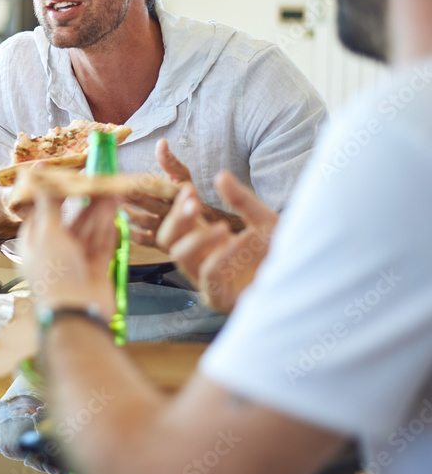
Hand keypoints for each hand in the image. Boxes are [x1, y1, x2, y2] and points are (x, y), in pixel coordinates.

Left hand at [19, 190, 118, 314]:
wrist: (77, 314)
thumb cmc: (54, 275)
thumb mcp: (47, 233)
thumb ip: (48, 205)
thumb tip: (40, 178)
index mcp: (34, 243)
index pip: (41, 212)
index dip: (50, 192)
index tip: (60, 173)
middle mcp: (54, 251)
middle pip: (69, 219)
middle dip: (82, 200)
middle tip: (96, 179)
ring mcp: (76, 260)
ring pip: (88, 229)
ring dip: (98, 209)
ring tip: (110, 188)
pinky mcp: (95, 268)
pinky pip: (102, 242)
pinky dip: (107, 225)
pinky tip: (113, 208)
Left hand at [120, 139, 190, 245]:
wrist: (200, 226)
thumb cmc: (184, 195)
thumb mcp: (182, 175)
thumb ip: (169, 161)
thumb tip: (161, 142)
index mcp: (180, 193)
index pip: (160, 187)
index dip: (142, 183)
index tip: (125, 179)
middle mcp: (175, 212)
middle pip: (150, 203)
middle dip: (131, 197)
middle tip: (112, 190)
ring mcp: (168, 230)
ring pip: (144, 221)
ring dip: (126, 213)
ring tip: (108, 205)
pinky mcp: (161, 244)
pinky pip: (143, 240)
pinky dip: (128, 234)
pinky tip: (114, 226)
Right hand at [156, 172, 275, 312]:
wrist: (305, 281)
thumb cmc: (282, 254)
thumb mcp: (264, 220)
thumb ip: (242, 200)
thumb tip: (221, 175)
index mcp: (207, 242)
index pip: (178, 223)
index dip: (178, 205)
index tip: (189, 189)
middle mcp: (202, 259)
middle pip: (168, 239)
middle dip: (176, 219)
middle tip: (193, 204)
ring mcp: (207, 280)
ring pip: (180, 256)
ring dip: (196, 238)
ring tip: (223, 226)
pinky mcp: (218, 297)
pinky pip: (207, 274)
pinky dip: (219, 257)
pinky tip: (237, 243)